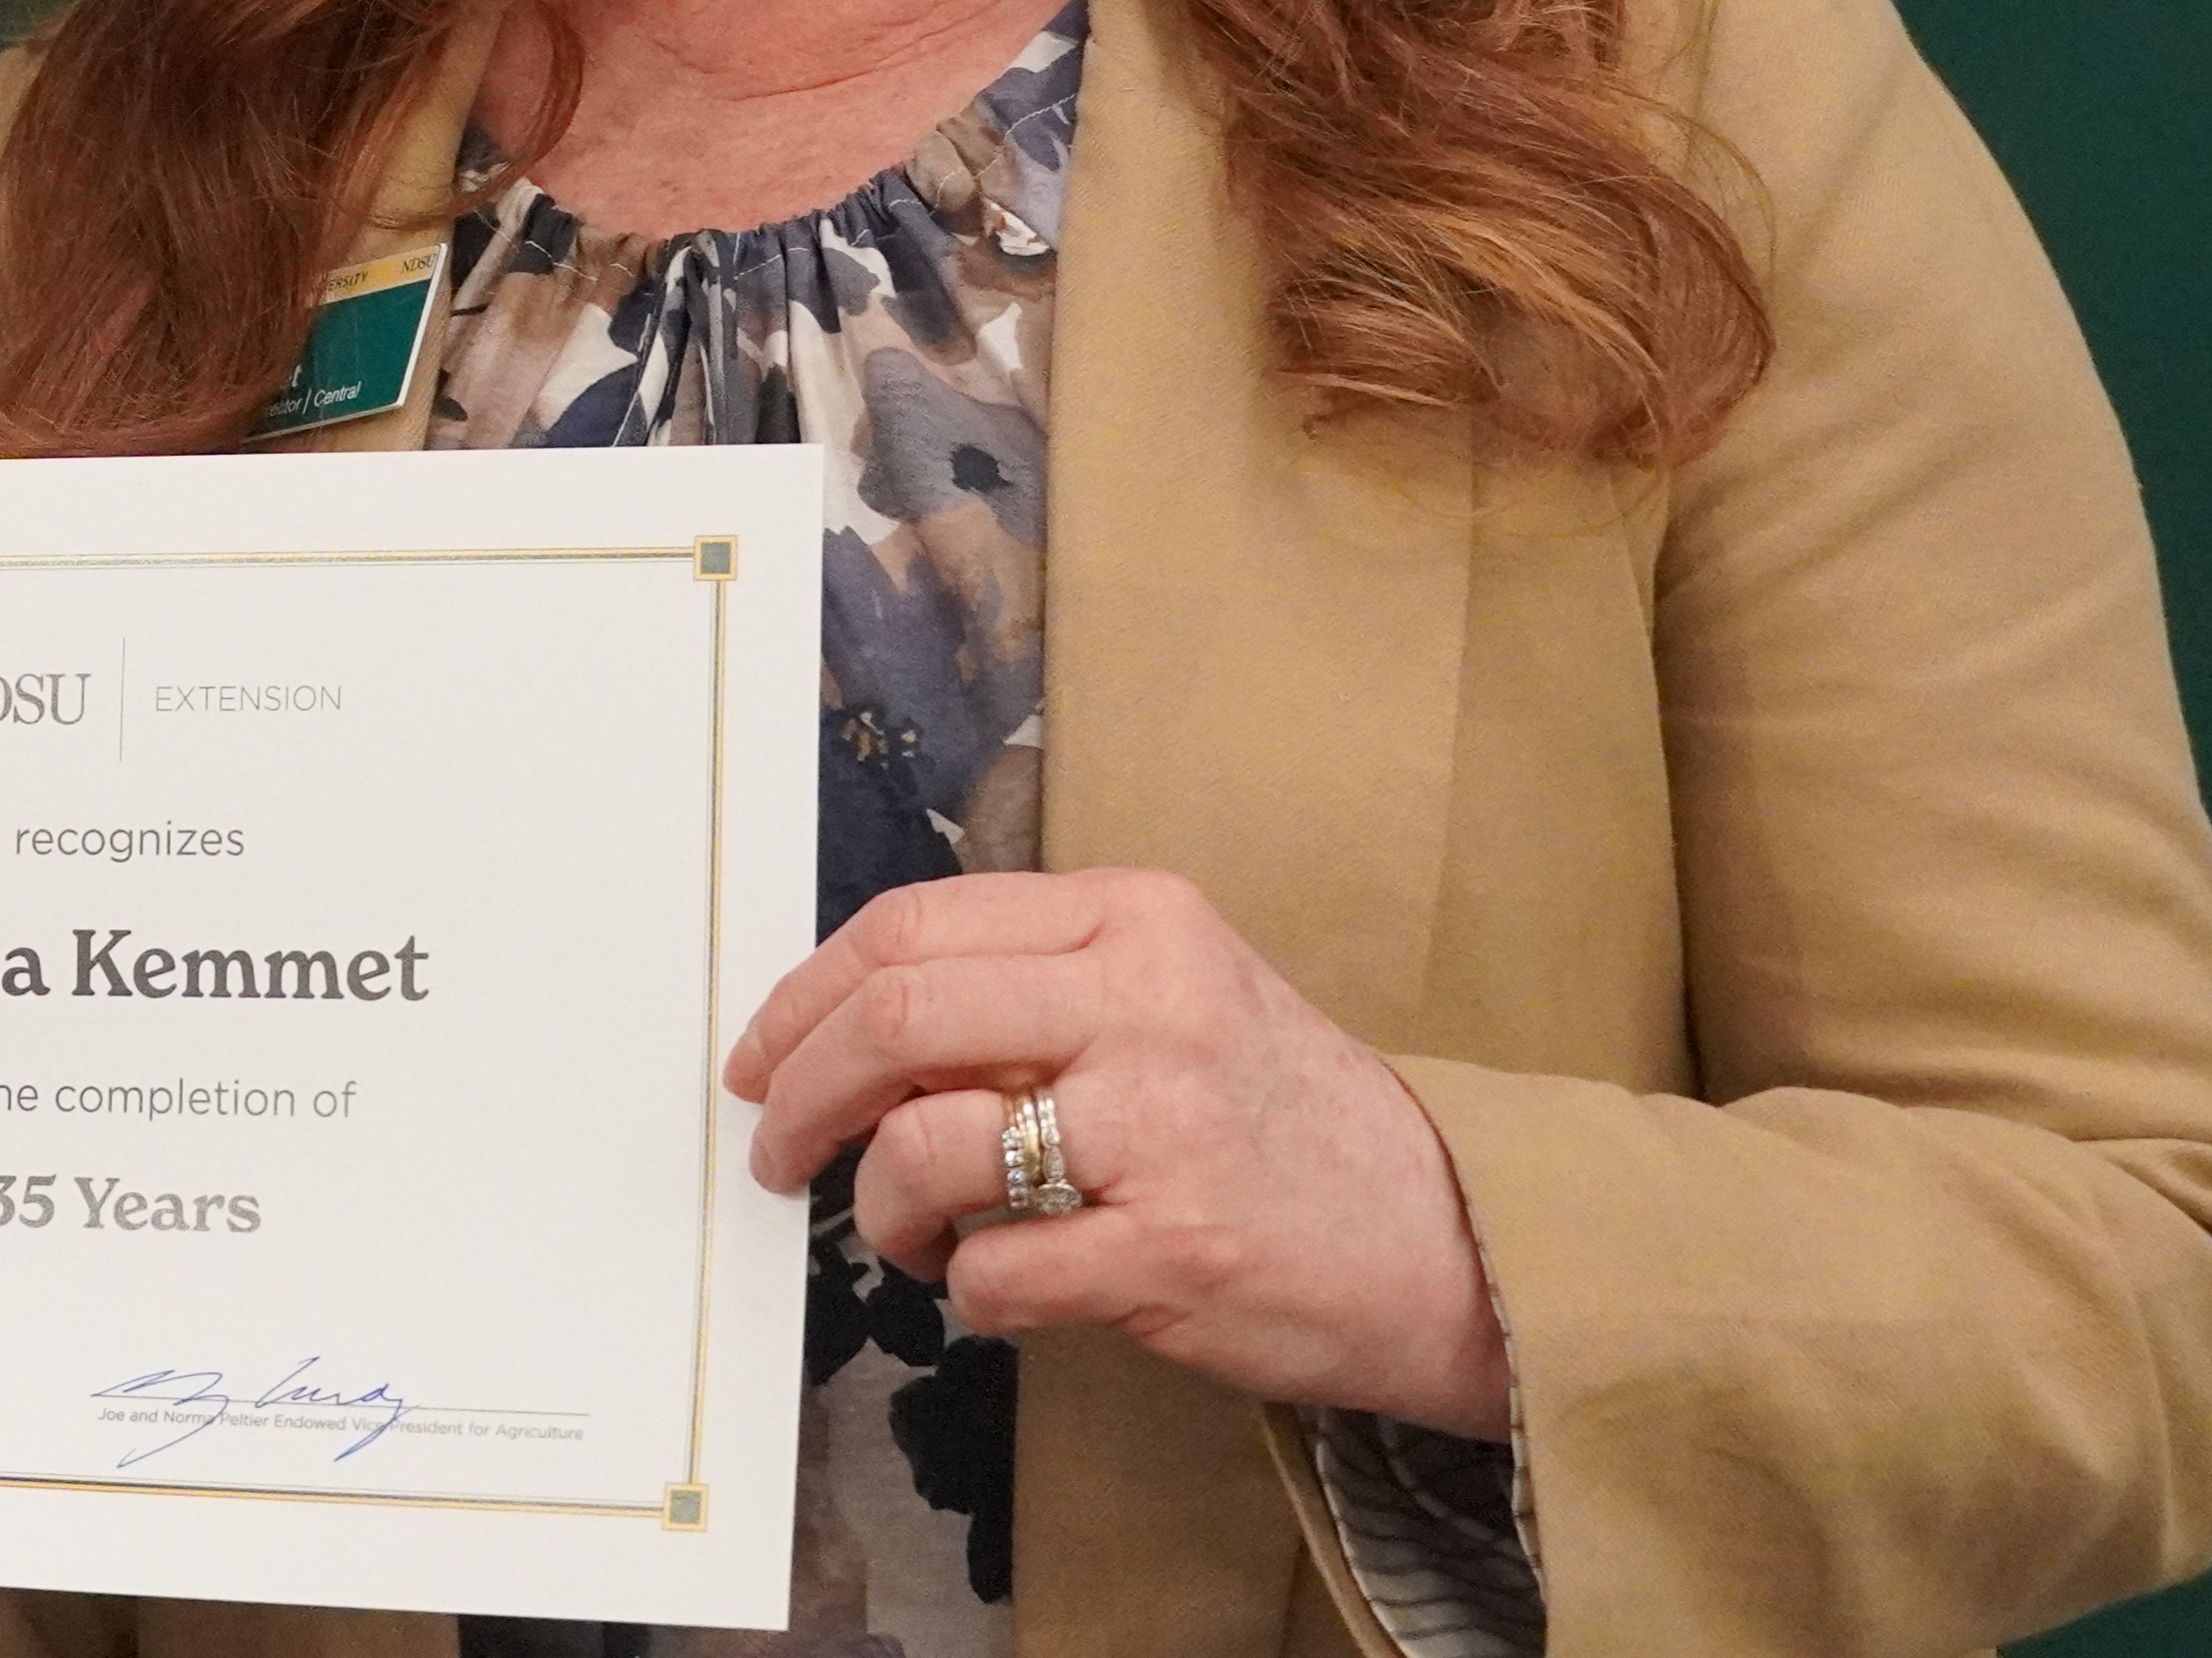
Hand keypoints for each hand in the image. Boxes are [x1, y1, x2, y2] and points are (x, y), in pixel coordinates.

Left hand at [719, 869, 1511, 1437]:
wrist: (1448, 1238)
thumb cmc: (1280, 1117)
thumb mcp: (1172, 995)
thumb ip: (1032, 988)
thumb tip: (854, 1027)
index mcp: (1134, 920)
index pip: (911, 926)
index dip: (804, 996)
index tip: (763, 1054)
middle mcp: (1147, 1004)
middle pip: (897, 1017)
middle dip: (802, 1092)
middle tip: (779, 1148)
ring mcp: (1163, 1129)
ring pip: (928, 1147)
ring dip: (883, 1208)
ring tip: (911, 1235)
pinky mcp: (1174, 1251)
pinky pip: (997, 1270)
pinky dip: (966, 1291)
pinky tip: (997, 1287)